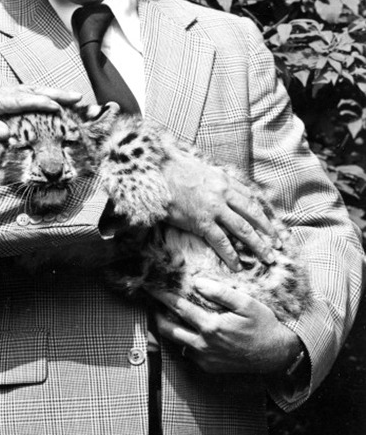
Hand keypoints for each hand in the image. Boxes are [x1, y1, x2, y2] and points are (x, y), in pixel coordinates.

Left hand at [0, 86, 82, 140]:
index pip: (22, 100)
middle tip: (78, 96)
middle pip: (31, 91)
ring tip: (70, 96)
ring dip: (50, 92)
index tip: (60, 107)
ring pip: (28, 90)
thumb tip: (7, 132)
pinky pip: (21, 94)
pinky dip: (36, 94)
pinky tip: (44, 97)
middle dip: (56, 94)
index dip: (42, 103)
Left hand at [153, 275, 301, 375]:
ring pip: (176, 342)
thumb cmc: (263, 326)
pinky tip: (186, 330)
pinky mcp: (208, 367)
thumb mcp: (247, 304)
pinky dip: (183, 341)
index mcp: (211, 327)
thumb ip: (221, 293)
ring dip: (168, 328)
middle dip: (156, 314)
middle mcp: (203, 345)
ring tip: (163, 315)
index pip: (178, 307)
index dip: (163, 296)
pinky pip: (188, 352)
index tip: (151, 288)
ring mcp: (204, 358)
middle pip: (168, 328)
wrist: (276, 356)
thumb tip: (198, 283)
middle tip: (151, 303)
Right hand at [161, 150, 278, 270]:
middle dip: (268, 231)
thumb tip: (214, 185)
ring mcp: (214, 208)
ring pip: (243, 229)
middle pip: (253, 214)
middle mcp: (224, 193)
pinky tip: (237, 266)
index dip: (262, 213)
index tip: (270, 224)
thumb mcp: (198, 168)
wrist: (156, 173)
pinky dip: (230, 255)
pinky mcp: (201, 221)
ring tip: (268, 258)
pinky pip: (221, 241)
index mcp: (224, 180)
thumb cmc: (172, 170)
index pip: (250, 198)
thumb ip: (211, 179)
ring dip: (258, 245)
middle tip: (278, 244)